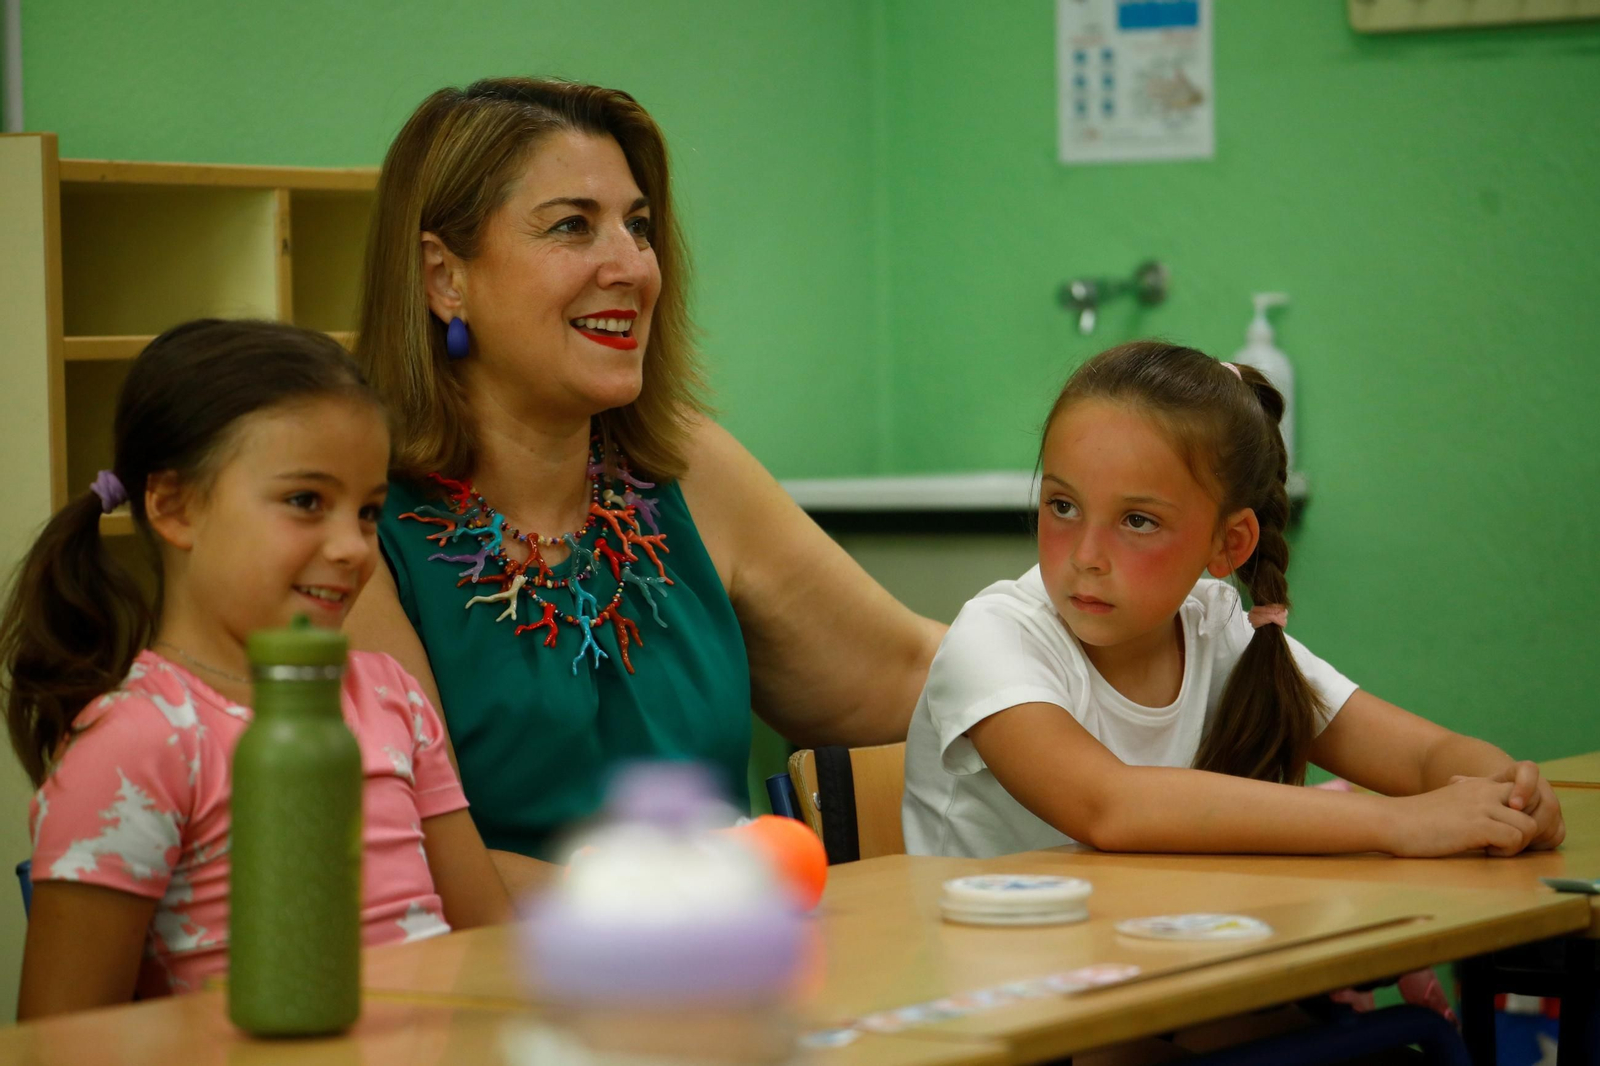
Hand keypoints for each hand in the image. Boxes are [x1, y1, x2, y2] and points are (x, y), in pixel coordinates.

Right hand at [1387, 777, 1538, 856]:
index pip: (1524, 785)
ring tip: (1494, 848)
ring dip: (1518, 843)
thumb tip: (1476, 806)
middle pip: (1535, 803)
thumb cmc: (1414, 819)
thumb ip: (1467, 800)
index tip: (1509, 824)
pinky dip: (1506, 852)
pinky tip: (1484, 851)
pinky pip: (1515, 839)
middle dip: (1530, 826)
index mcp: (1478, 784)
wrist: (1391, 821)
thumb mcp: (1447, 801)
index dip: (1526, 808)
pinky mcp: (1478, 825)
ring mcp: (1482, 807)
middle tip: (1509, 841)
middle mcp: (1484, 790)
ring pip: (1530, 825)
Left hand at [1450, 761, 1565, 850]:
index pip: (1529, 771)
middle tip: (1511, 833)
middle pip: (1547, 802)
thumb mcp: (1473, 790)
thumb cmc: (1479, 798)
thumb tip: (1456, 782)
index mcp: (1519, 774)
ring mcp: (1549, 807)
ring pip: (1552, 821)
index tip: (1513, 805)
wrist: (1493, 809)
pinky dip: (1541, 843)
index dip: (1525, 786)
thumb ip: (1467, 785)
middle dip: (1530, 820)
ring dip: (1534, 833)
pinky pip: (1557, 835)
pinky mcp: (1556, 824)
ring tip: (1511, 842)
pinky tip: (1521, 847)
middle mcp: (1540, 788)